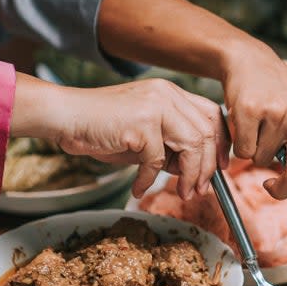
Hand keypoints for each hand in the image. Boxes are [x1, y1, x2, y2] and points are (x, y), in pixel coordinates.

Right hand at [12, 75, 227, 200]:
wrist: (65, 116)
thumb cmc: (102, 127)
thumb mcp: (144, 135)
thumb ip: (170, 146)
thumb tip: (193, 171)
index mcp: (170, 92)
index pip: (211, 113)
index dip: (222, 142)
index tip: (221, 167)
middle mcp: (167, 94)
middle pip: (207, 131)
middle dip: (208, 165)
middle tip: (201, 189)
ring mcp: (156, 106)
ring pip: (193, 144)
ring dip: (191, 175)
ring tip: (183, 193)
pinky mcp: (141, 123)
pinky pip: (157, 160)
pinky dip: (149, 180)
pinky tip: (138, 188)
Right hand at [221, 48, 286, 228]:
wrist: (251, 61)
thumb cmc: (280, 95)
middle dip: (281, 190)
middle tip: (271, 187)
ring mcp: (278, 112)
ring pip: (264, 162)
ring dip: (257, 153)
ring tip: (259, 129)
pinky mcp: (250, 109)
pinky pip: (243, 150)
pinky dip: (240, 144)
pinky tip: (246, 123)